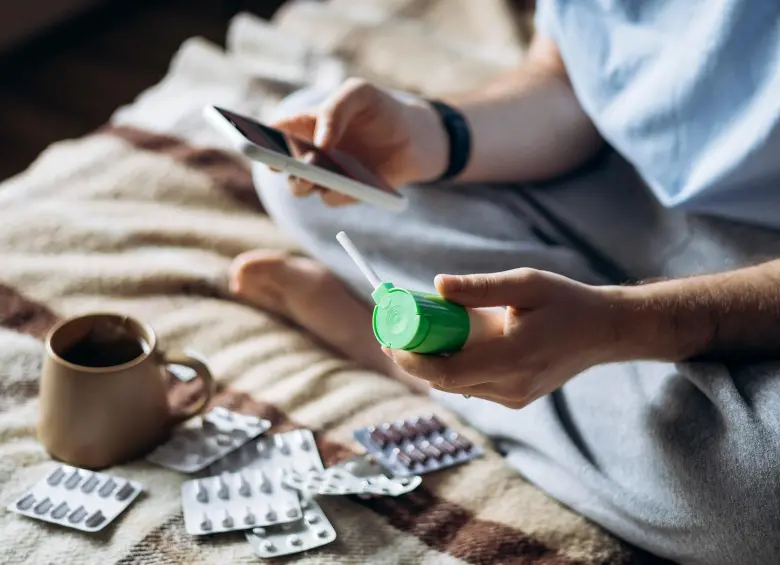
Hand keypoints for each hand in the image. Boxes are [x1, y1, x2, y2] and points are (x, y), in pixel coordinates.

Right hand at [271, 78, 447, 205]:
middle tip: (284, 162)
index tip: (254, 141)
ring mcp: (324, 176)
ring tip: (314, 175)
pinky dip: (339, 192)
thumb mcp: (360, 94)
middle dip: (280, 165)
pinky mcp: (345, 194)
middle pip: (279, 166)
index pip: (271, 131)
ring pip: (300, 188)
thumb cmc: (380, 110)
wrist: (416, 138)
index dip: (257, 138)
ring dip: (304, 183)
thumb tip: (321, 144)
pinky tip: (351, 184)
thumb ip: (335, 109)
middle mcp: (307, 153)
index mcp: (303, 125)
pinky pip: (332, 199)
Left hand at [384, 269, 626, 408]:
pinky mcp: (516, 398)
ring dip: (434, 361)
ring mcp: (514, 397)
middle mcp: (511, 387)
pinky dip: (455, 366)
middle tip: (394, 330)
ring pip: (455, 385)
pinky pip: (472, 385)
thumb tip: (436, 285)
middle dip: (414, 357)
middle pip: (444, 380)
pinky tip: (453, 341)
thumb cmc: (566, 302)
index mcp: (512, 358)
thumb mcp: (525, 283)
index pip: (444, 372)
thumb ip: (479, 288)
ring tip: (422, 329)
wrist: (605, 331)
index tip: (388, 337)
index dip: (409, 359)